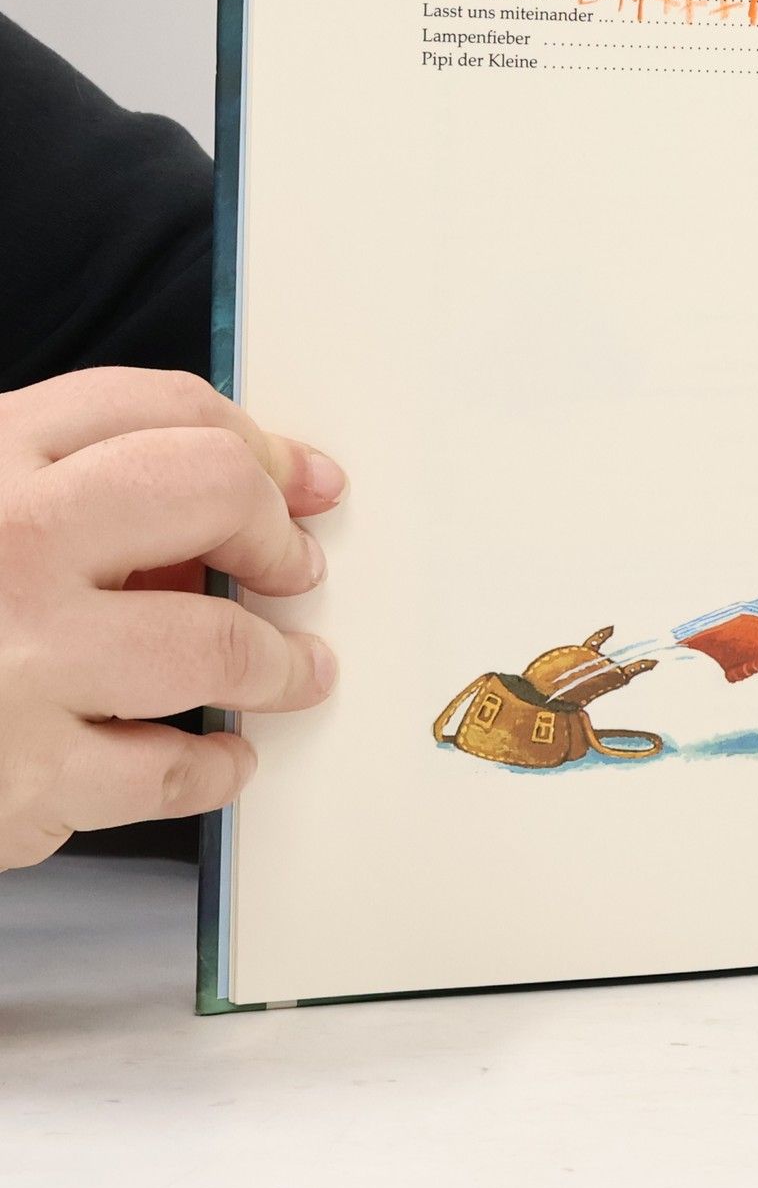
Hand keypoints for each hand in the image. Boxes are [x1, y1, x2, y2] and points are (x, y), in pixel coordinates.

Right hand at [0, 368, 344, 870]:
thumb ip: (59, 489)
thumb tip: (215, 517)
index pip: (160, 407)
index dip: (257, 441)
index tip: (299, 476)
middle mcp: (5, 546)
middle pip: (210, 495)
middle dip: (274, 534)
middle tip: (294, 568)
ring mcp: (17, 663)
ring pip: (214, 642)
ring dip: (278, 663)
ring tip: (292, 670)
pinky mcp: (22, 780)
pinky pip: (168, 771)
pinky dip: (213, 769)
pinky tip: (215, 758)